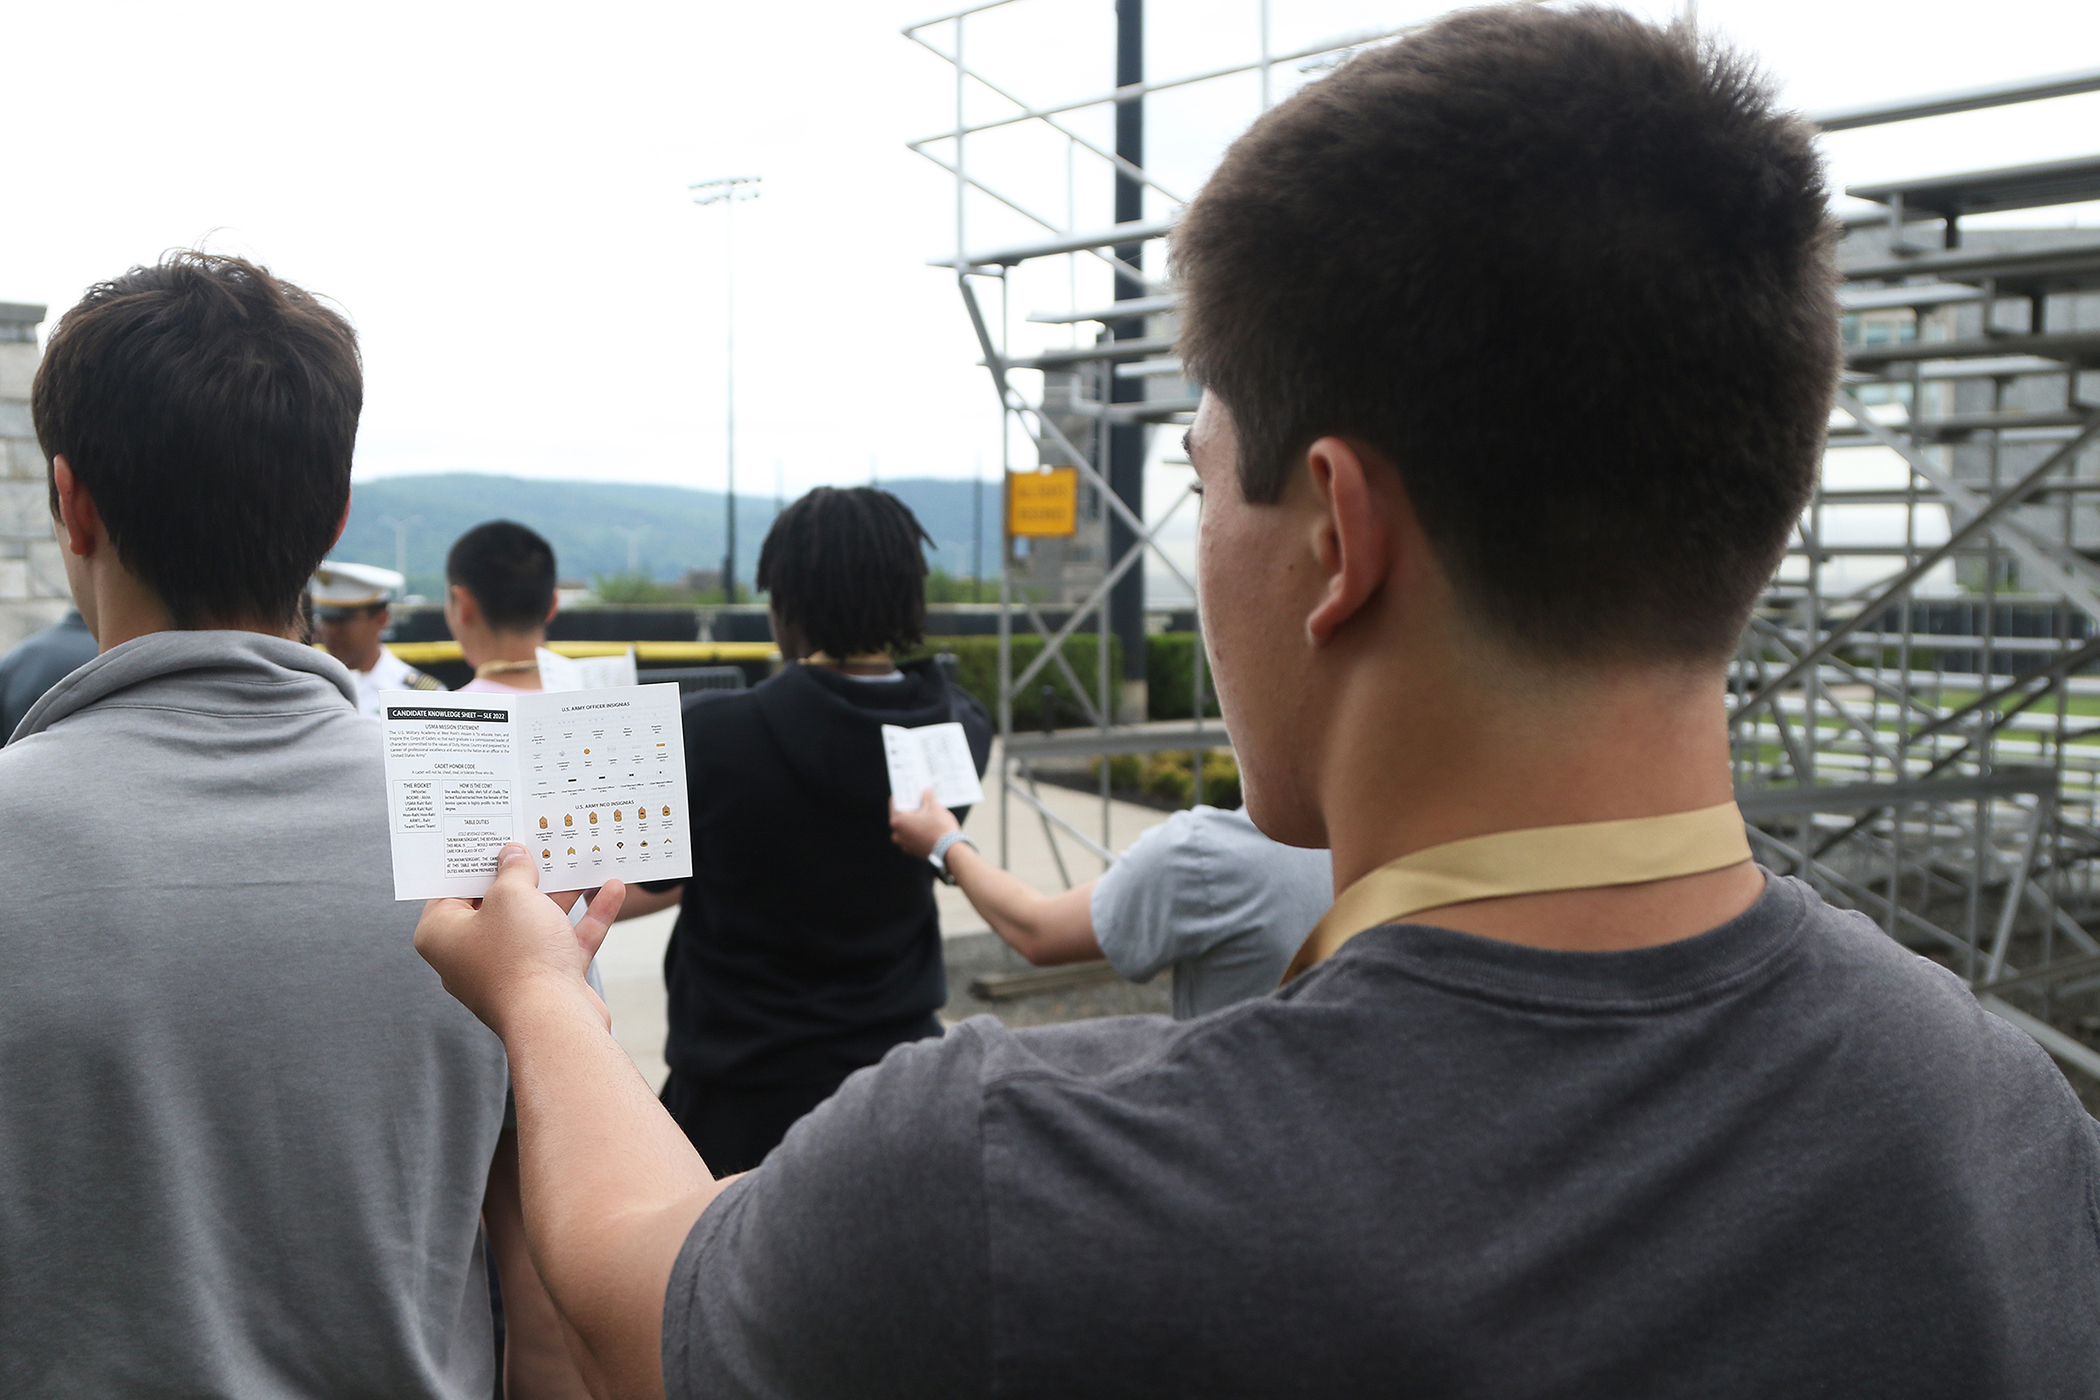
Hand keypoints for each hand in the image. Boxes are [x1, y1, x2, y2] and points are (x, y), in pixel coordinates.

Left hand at [414, 844, 624, 1035]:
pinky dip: (587, 916)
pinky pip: (565, 940)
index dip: (476, 861)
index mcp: (444, 934)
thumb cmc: (519, 956)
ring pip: (537, 921)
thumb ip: (514, 870)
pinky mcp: (546, 980)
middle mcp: (472, 954)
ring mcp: (511, 968)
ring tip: (580, 859)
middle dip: (525, 874)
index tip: (495, 836)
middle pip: (499, 904)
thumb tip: (513, 856)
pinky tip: (611, 888)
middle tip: (539, 841)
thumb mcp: (513, 895)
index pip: (452, 888)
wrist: (554, 1020)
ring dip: (562, 892)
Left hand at [889, 785, 960, 858]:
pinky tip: (928, 826)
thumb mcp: (934, 806)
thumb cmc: (939, 828)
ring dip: (914, 821)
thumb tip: (927, 790)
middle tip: (920, 800)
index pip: (895, 802)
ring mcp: (904, 844)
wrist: (950, 850)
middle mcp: (897, 834)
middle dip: (910, 808)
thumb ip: (928, 796)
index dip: (904, 795)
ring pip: (906, 827)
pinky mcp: (913, 851)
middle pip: (900, 815)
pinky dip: (918, 831)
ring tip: (926, 813)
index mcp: (898, 821)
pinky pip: (912, 837)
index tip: (910, 791)